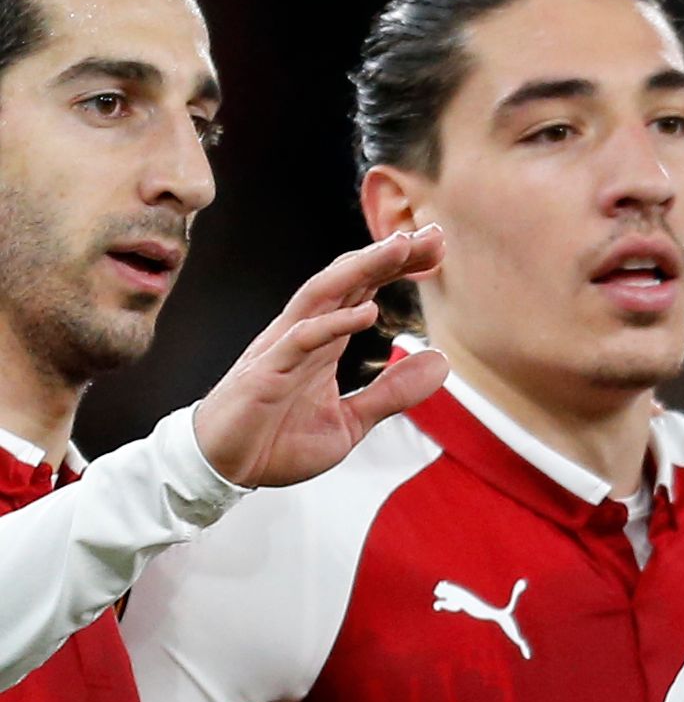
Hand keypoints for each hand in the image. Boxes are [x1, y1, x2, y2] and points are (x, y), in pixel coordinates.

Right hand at [191, 228, 450, 486]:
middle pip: (347, 280)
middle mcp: (303, 333)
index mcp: (324, 340)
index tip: (436, 247)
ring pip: (321, 294)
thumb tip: (441, 362)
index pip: (363, 289)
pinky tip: (368, 311)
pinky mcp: (266, 373)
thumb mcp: (351, 420)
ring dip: (362, 269)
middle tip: (432, 234)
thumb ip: (393, 391)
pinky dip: (334, 323)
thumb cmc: (278, 440)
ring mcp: (283, 349)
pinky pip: (301, 339)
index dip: (397, 266)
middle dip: (387, 254)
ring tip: (401, 248)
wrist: (226, 468)